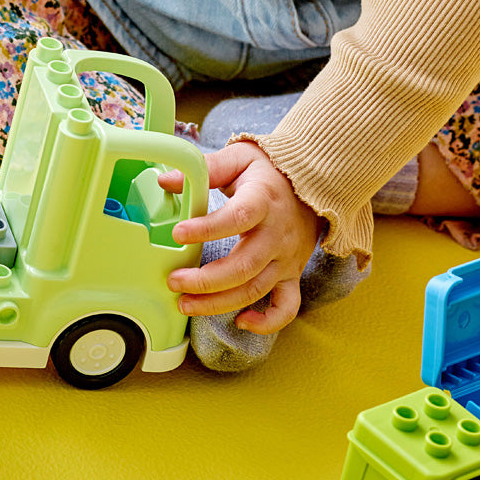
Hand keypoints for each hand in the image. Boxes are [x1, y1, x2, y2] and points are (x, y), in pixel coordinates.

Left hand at [160, 139, 319, 334]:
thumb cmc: (268, 172)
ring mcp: (286, 258)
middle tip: (173, 281)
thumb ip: (206, 168)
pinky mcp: (291, 274)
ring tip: (184, 304)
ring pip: (255, 289)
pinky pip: (286, 306)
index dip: (207, 228)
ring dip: (218, 303)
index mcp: (263, 201)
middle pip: (243, 266)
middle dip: (204, 280)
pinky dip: (267, 321)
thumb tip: (166, 180)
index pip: (237, 217)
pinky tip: (241, 321)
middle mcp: (277, 234)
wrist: (313, 184)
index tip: (178, 233)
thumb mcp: (239, 158)